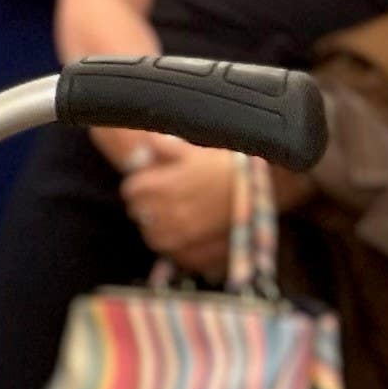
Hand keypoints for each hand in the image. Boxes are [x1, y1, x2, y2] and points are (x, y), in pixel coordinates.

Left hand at [119, 143, 245, 277]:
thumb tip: (145, 143)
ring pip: (149, 229)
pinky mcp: (185, 244)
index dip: (144, 184)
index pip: (130, 189)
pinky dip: (168, 238)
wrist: (256, 190)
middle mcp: (158, 210)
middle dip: (148, 203)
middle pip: (138, 210)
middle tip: (170, 196)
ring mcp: (172, 230)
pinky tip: (183, 228)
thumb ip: (162, 146)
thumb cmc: (224, 167)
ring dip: (157, 222)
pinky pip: (164, 245)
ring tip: (178, 212)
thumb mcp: (191, 150)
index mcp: (154, 185)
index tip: (157, 181)